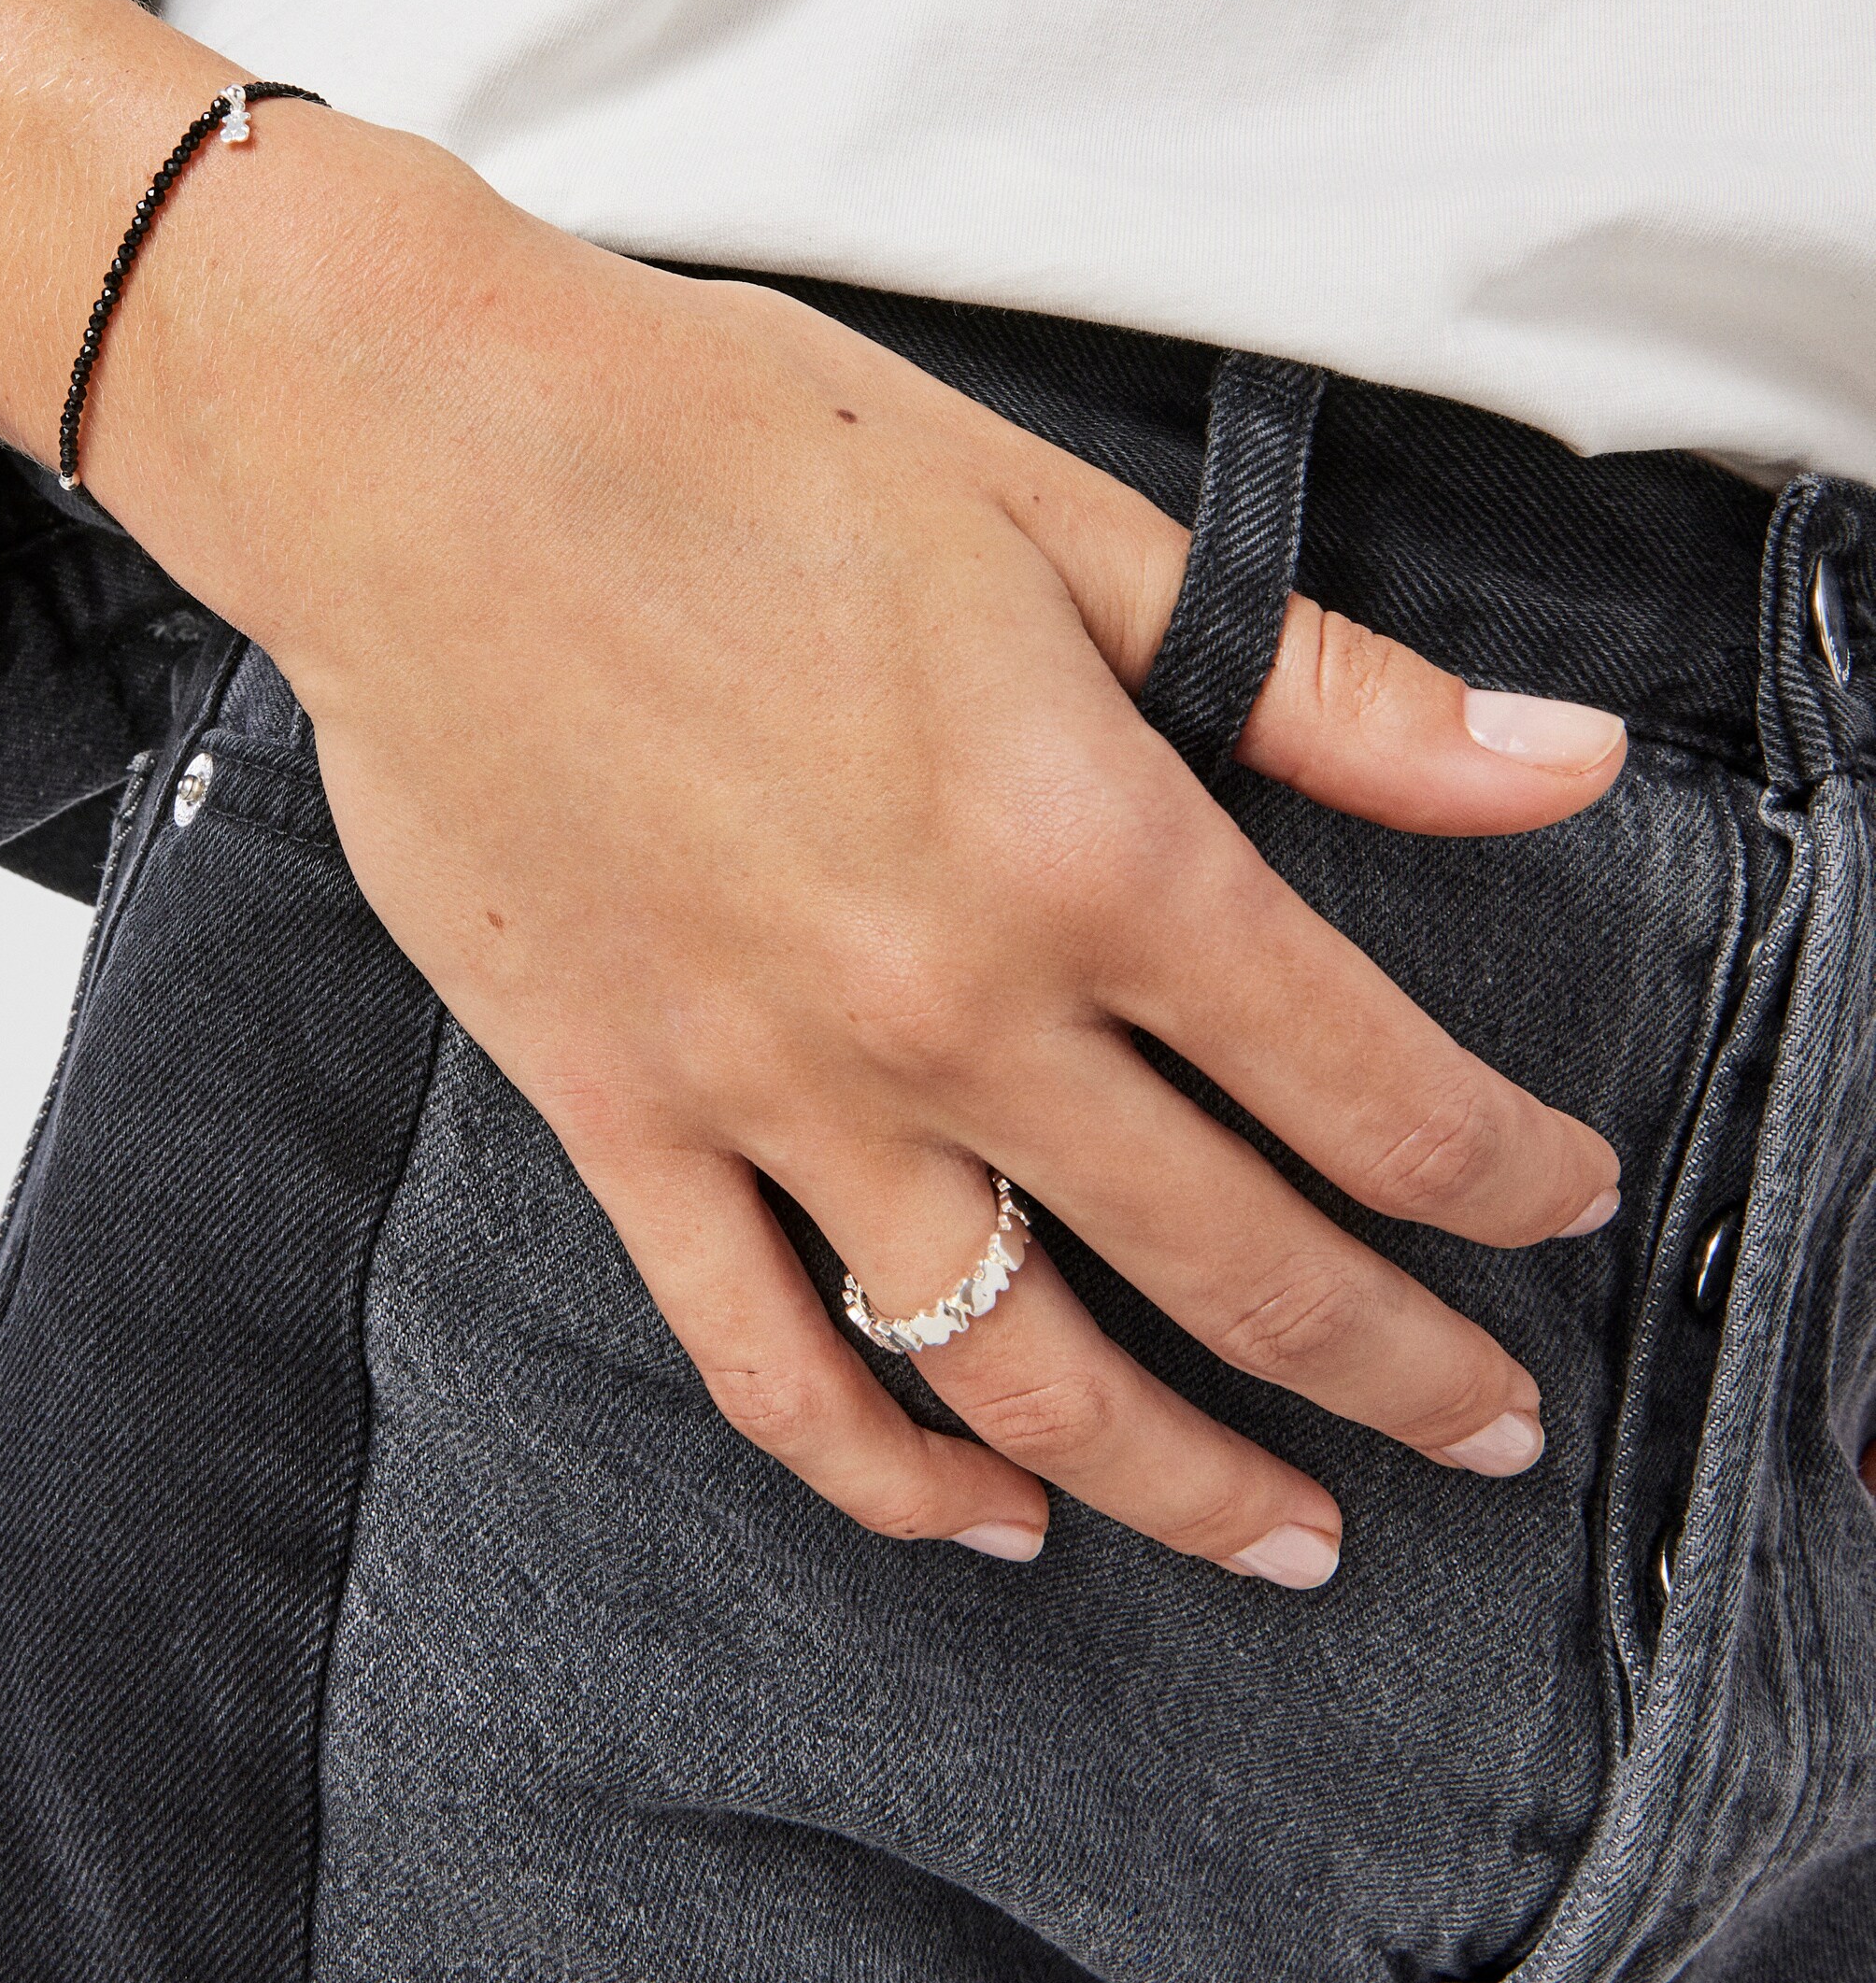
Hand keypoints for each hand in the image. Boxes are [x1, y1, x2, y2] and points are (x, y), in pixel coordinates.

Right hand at [0, 0, 1625, 1581]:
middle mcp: (947, 1006)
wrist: (418, 454)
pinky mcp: (619, 1115)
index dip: (1501, 1174)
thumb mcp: (1059, 521)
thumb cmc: (723, 444)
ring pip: (1013, 1365)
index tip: (1555, 1204)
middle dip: (1399, 1373)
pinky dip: (881, 1469)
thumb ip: (1326, 688)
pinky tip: (975, 1509)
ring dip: (1177, 1484)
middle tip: (1484, 1428)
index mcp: (1086, 841)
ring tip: (1283, 1538)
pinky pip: (762, 1357)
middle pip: (1235, 1265)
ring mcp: (768, 1086)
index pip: (1369, 1085)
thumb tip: (1564, 771)